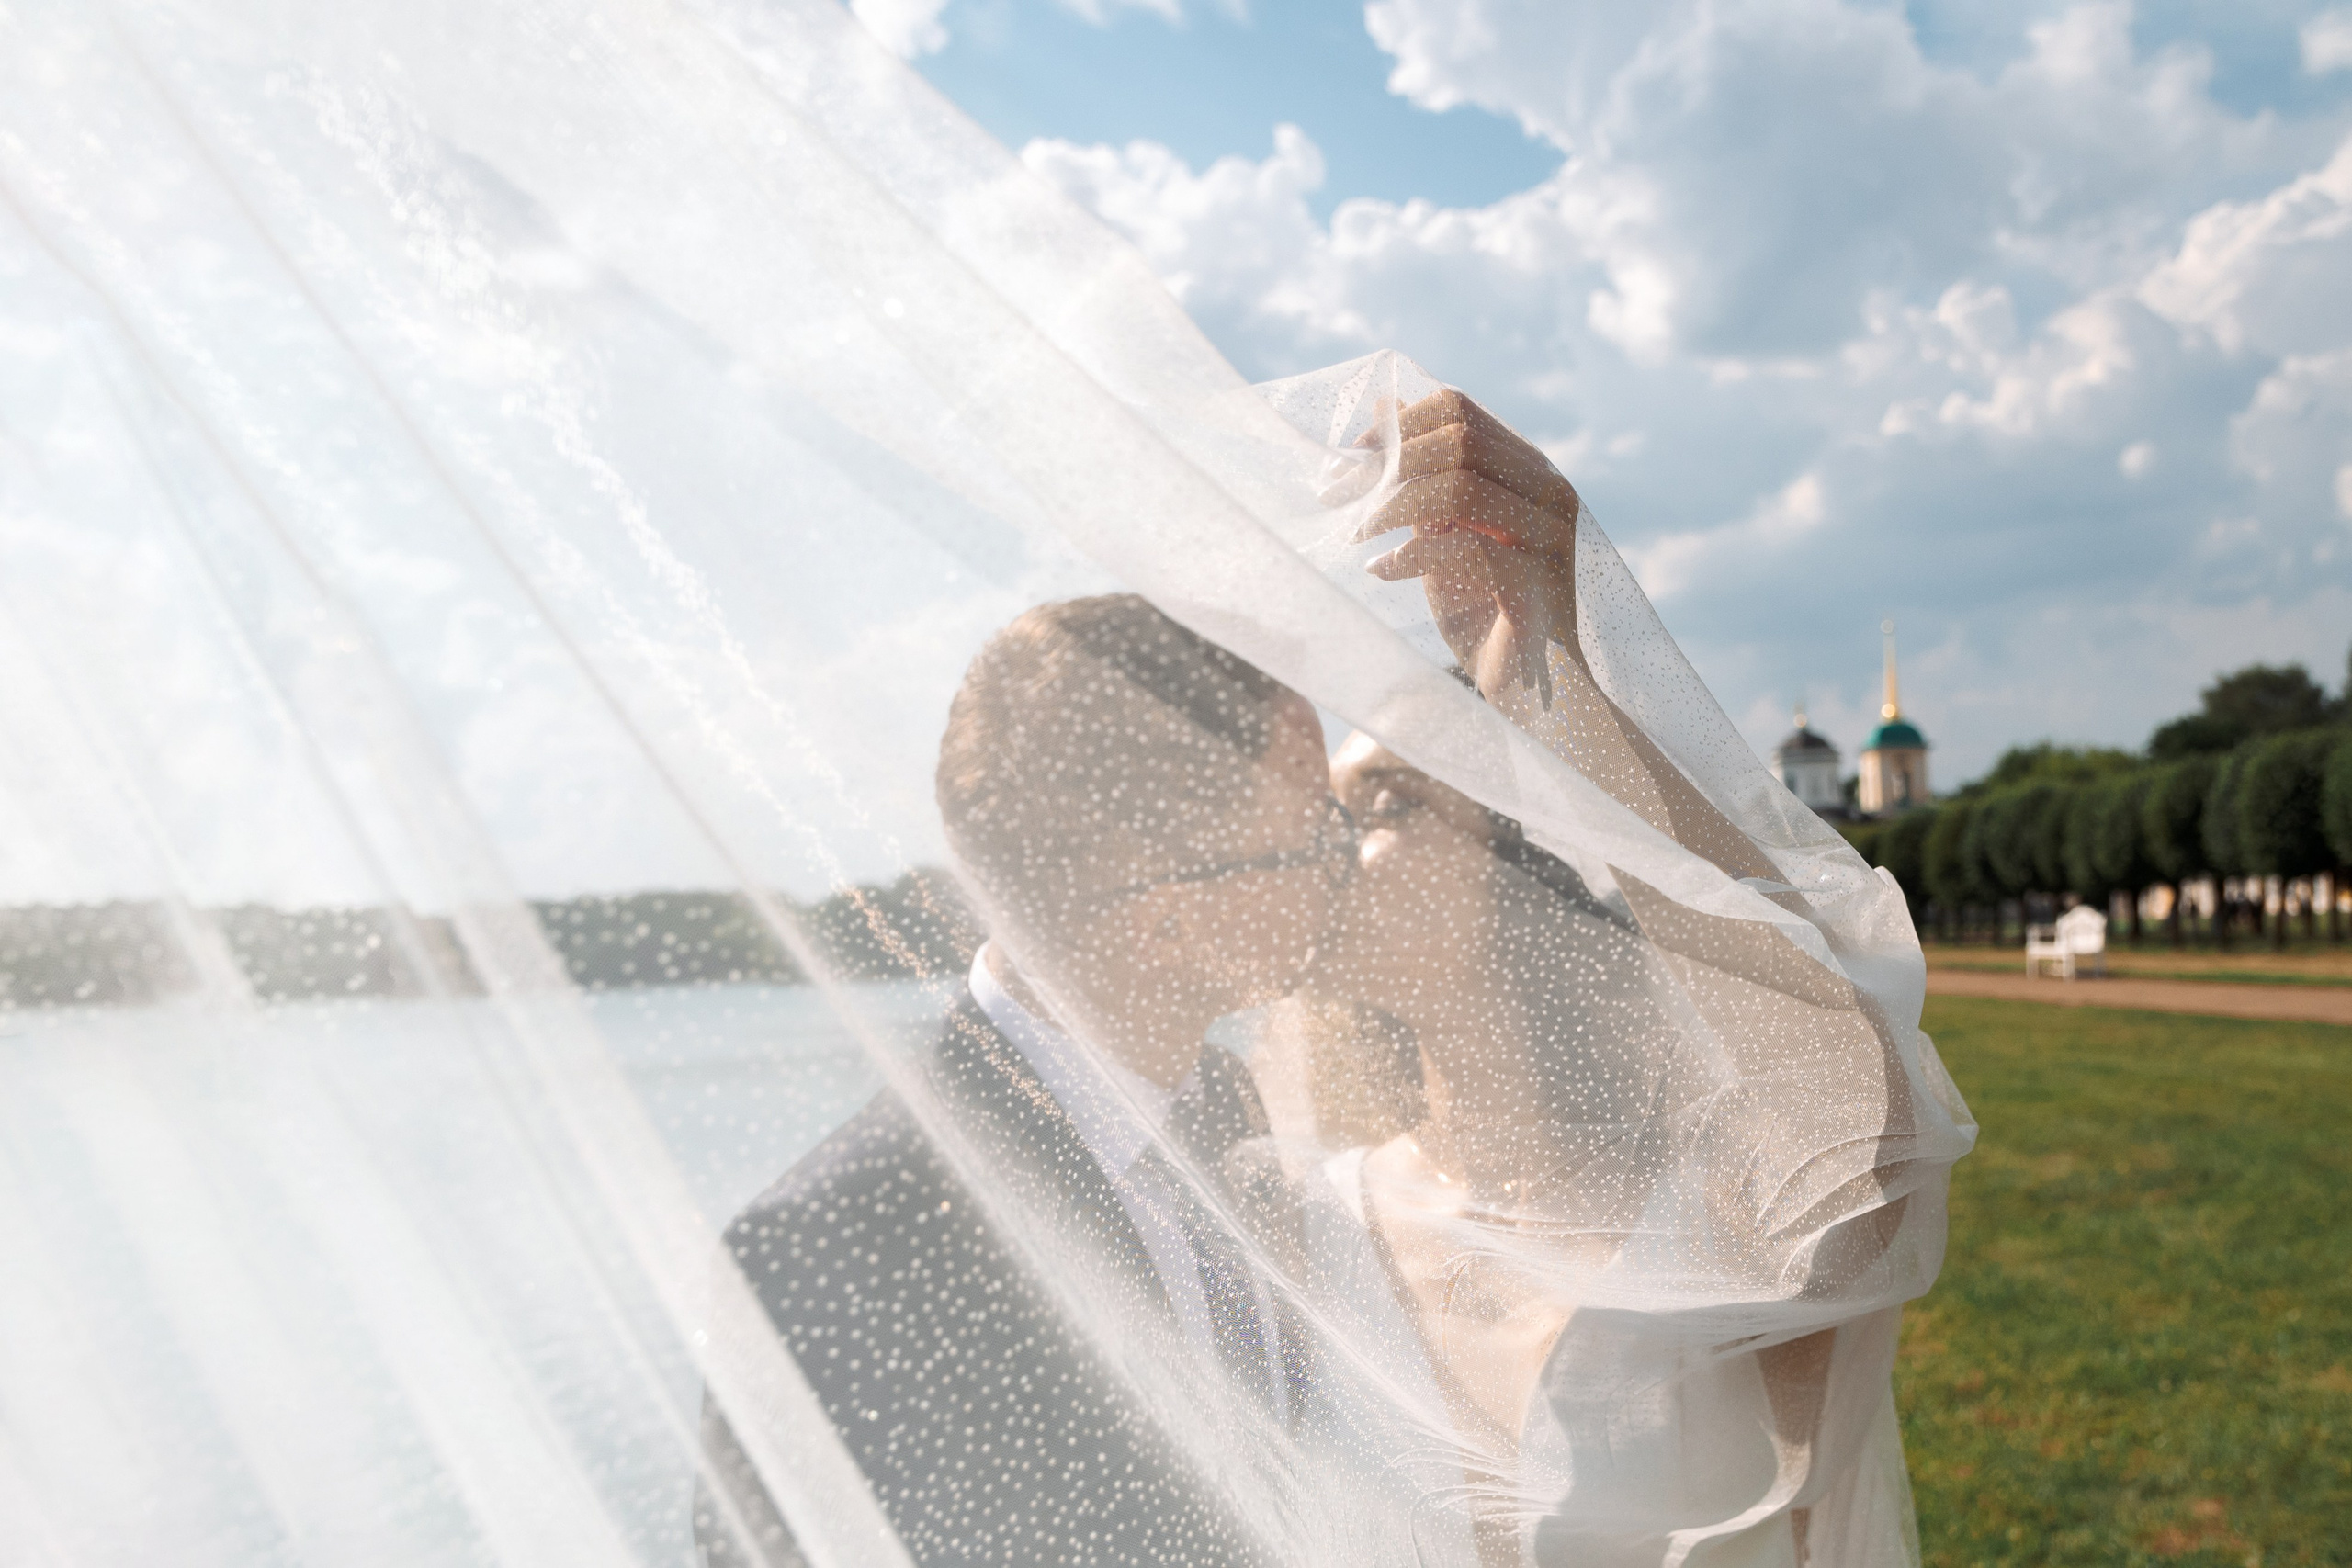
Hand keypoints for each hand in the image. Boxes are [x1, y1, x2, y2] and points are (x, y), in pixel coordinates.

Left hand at [1338, 390, 1583, 703]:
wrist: (1529, 689)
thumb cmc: (1482, 609)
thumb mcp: (1443, 533)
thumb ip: (1423, 479)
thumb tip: (1384, 410)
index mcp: (1527, 470)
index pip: (1461, 410)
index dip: (1397, 424)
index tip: (1348, 455)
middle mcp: (1548, 493)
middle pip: (1459, 441)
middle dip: (1386, 463)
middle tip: (1335, 492)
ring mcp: (1550, 536)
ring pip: (1463, 489)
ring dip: (1394, 508)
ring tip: (1357, 535)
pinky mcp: (1538, 583)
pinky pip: (1470, 549)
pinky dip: (1413, 556)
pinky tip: (1381, 572)